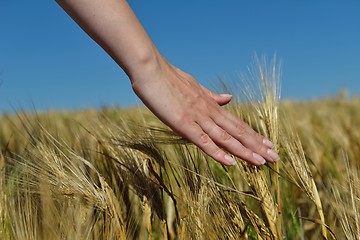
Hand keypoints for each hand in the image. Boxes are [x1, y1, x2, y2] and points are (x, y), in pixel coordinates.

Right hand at [131, 57, 278, 165]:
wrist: (151, 70)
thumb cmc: (169, 78)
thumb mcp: (195, 86)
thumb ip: (212, 96)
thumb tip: (229, 98)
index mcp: (210, 104)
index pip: (236, 123)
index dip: (253, 134)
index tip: (268, 144)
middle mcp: (209, 111)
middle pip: (237, 131)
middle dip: (257, 145)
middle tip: (275, 158)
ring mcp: (197, 118)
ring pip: (226, 137)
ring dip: (245, 151)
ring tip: (262, 161)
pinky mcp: (184, 124)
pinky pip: (204, 141)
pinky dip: (218, 153)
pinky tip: (231, 162)